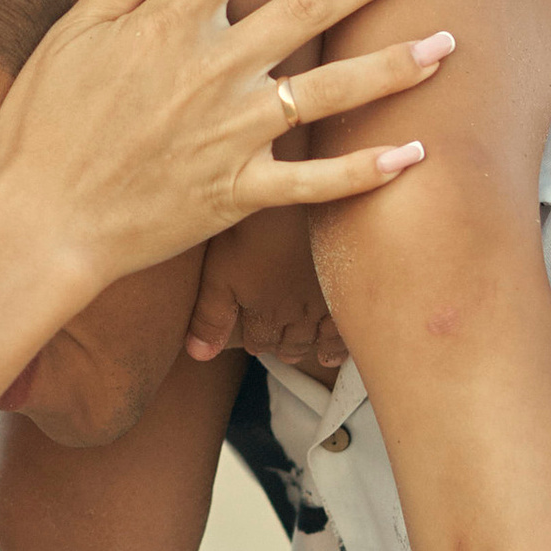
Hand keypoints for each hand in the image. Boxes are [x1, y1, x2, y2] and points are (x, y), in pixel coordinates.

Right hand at [0, 0, 453, 302]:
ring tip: (446, 43)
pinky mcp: (238, 193)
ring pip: (329, 93)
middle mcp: (213, 73)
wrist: (41, 223)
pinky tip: (414, 153)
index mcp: (170, 27)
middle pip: (306, 9)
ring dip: (392, 66)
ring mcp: (232, 134)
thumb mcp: (72, 34)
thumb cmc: (44, 127)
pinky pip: (315, 183)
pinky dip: (365, 171)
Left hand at [186, 203, 345, 373]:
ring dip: (308, 346)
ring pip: (318, 339)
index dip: (256, 342)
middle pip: (290, 343)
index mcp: (264, 310)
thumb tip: (198, 355)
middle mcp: (297, 315)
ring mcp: (327, 304)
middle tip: (281, 349)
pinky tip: (336, 348)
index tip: (254, 342)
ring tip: (304, 352)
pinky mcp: (353, 290)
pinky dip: (338, 344)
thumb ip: (211, 315)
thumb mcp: (221, 269)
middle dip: (281, 347)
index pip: (260, 341)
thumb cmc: (258, 226)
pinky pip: (346, 330)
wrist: (308, 195)